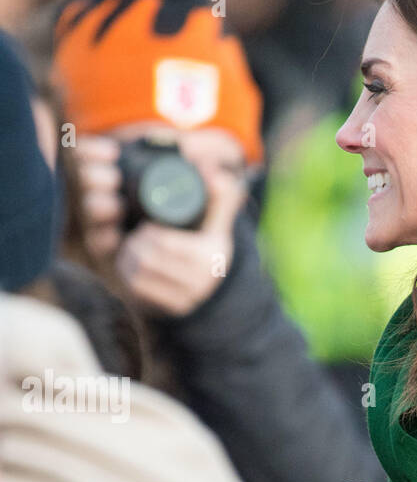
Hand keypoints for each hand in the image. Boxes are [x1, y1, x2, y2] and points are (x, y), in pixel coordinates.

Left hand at [72, 134, 245, 315]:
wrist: (214, 292)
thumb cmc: (209, 246)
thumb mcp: (219, 222)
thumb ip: (221, 194)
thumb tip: (212, 170)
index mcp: (210, 256)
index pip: (164, 242)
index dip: (147, 232)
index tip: (145, 226)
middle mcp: (199, 282)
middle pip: (147, 258)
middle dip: (135, 244)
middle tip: (135, 236)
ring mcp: (185, 299)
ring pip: (138, 274)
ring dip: (128, 259)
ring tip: (132, 250)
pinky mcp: (170, 311)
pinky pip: (138, 292)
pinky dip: (130, 277)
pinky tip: (131, 269)